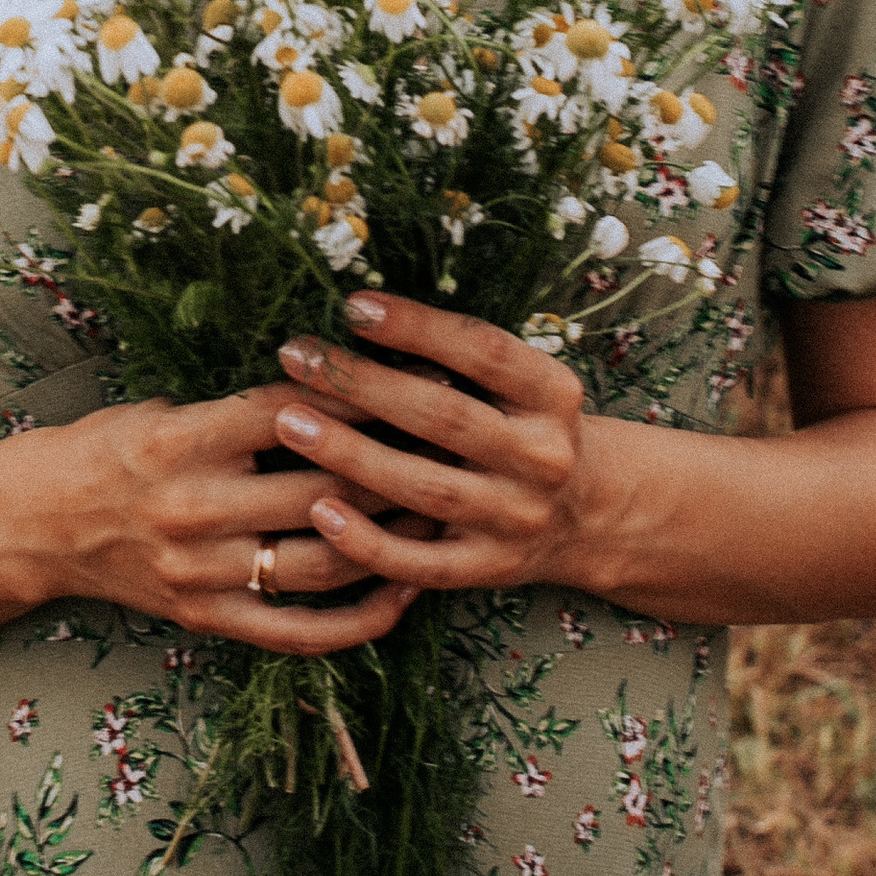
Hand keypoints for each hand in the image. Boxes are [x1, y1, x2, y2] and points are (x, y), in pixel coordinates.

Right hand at [37, 387, 419, 655]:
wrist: (37, 524)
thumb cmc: (106, 450)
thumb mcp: (161, 408)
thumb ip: (239, 409)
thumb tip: (339, 385)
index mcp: (182, 442)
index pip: (293, 413)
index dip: (361, 392)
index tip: (416, 374)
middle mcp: (194, 510)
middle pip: (324, 489)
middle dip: (398, 464)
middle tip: (454, 444)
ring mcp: (203, 574)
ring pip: (326, 561)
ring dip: (395, 539)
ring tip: (445, 514)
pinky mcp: (208, 619)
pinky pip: (299, 631)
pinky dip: (360, 618)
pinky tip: (404, 592)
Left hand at [269, 292, 597, 595]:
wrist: (585, 515)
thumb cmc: (524, 428)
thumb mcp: (522, 385)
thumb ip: (463, 358)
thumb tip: (362, 312)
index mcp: (553, 397)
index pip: (484, 351)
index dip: (417, 327)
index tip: (352, 306)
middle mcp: (543, 458)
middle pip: (445, 417)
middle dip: (363, 385)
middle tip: (296, 356)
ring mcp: (516, 519)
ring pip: (426, 488)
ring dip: (352, 454)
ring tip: (289, 422)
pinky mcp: (488, 568)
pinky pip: (421, 562)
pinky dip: (368, 541)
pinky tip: (320, 512)